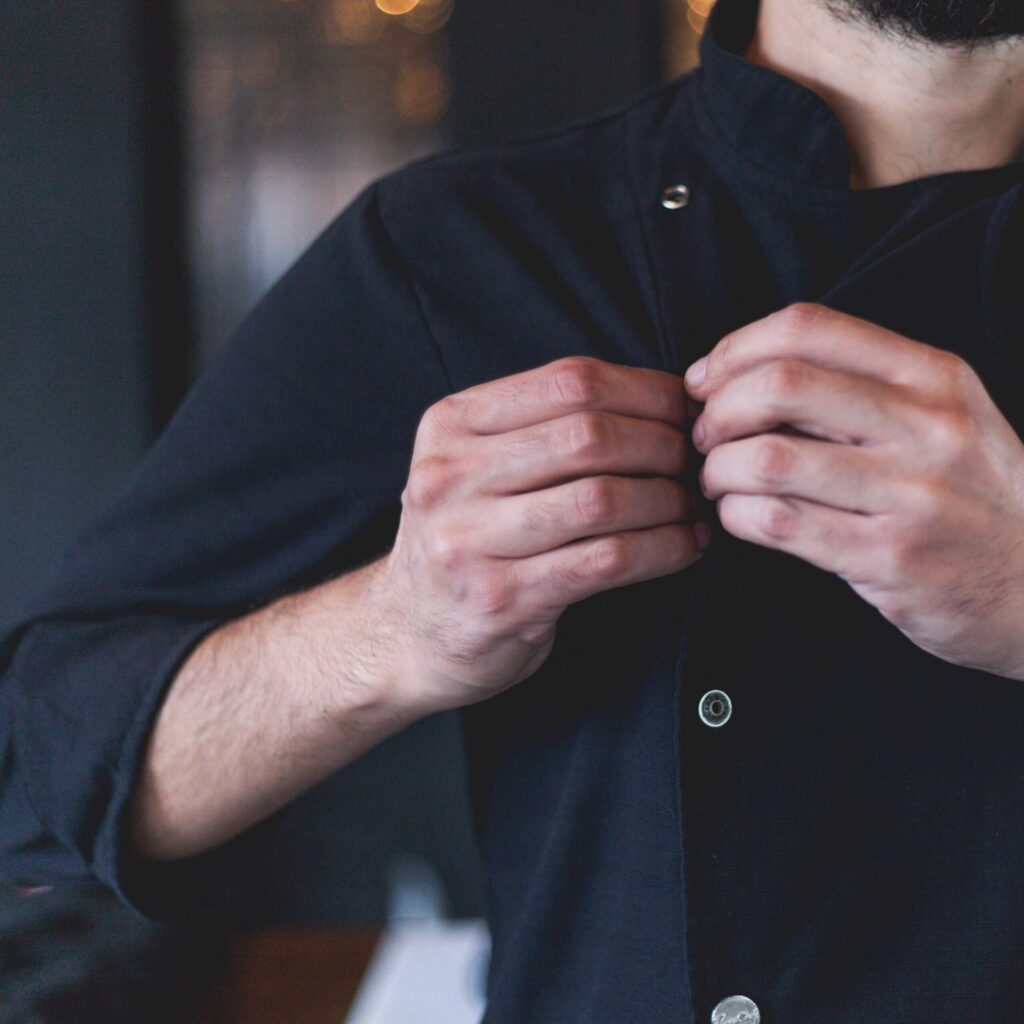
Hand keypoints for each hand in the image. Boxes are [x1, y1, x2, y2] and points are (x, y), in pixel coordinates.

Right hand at [378, 355, 708, 713]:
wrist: (408, 632)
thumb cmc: (466, 538)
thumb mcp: (475, 465)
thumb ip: (544, 427)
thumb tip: (665, 399)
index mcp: (450, 425)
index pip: (569, 380)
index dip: (645, 390)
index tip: (685, 410)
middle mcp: (450, 476)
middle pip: (588, 436)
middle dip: (663, 446)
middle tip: (696, 462)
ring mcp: (469, 540)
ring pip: (602, 499)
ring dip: (669, 500)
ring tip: (694, 504)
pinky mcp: (501, 598)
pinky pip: (606, 562)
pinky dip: (663, 549)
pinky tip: (687, 545)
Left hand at [683, 302, 1023, 679]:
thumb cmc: (971, 496)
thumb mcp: (945, 416)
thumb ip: (862, 385)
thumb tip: (741, 371)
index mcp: (933, 376)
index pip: (808, 327)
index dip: (735, 348)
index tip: (707, 380)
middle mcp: (927, 427)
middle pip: (780, 385)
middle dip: (717, 410)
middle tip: (706, 437)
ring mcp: (912, 496)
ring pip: (768, 458)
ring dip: (718, 470)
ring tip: (719, 481)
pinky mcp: (890, 560)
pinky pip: (779, 523)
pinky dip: (736, 515)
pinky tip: (740, 516)